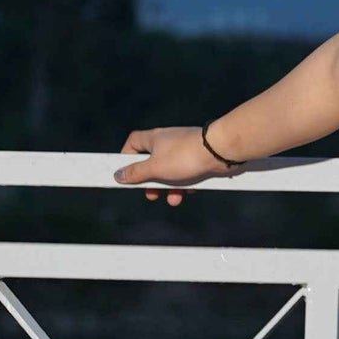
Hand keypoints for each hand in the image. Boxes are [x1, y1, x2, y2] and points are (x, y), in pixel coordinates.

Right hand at [114, 126, 230, 205]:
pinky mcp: (199, 157)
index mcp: (153, 139)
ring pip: (171, 170)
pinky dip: (186, 183)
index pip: (133, 142)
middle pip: (152, 161)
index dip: (127, 157)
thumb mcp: (155, 168)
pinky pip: (188, 172)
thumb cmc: (185, 156)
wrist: (220, 150)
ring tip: (173, 199)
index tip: (125, 172)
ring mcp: (184, 149)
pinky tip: (190, 191)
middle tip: (151, 194)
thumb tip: (118, 175)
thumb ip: (136, 173)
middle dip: (151, 180)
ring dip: (170, 187)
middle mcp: (168, 141)